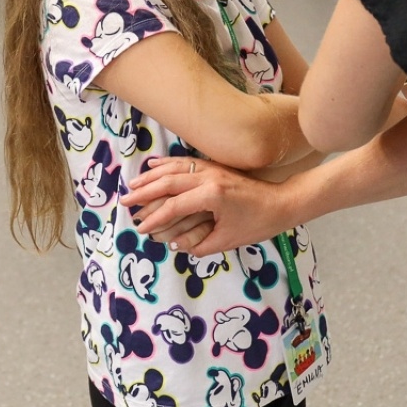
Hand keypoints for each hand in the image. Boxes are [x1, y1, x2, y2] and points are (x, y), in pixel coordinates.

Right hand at [121, 157, 300, 257]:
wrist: (282, 202)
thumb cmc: (257, 223)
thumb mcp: (228, 240)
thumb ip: (199, 244)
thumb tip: (175, 243)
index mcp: (210, 197)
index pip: (174, 207)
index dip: (155, 220)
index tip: (141, 229)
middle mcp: (207, 178)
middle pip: (167, 182)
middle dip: (144, 192)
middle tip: (125, 201)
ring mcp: (210, 169)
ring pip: (173, 168)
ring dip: (151, 176)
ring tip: (133, 184)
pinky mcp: (214, 166)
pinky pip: (184, 162)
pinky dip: (167, 163)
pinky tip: (154, 166)